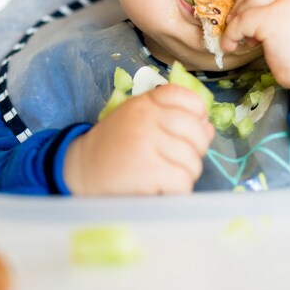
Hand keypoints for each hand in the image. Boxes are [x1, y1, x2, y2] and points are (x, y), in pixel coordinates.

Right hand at [63, 85, 214, 195]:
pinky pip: (182, 182)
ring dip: (184, 175)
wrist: (80, 169)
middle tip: (176, 161)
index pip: (188, 98)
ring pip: (193, 161)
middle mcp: (148, 118)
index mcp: (147, 102)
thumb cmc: (115, 145)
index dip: (197, 116)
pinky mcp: (148, 170)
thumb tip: (208, 127)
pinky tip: (161, 189)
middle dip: (195, 152)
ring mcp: (148, 143)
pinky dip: (176, 191)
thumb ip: (172, 117)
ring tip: (163, 176)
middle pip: (198, 133)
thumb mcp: (139, 119)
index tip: (187, 131)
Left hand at [221, 0, 289, 110]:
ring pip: (248, 3)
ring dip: (236, 20)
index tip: (243, 0)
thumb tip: (260, 13)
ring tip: (236, 37)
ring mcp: (283, 2)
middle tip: (234, 21)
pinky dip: (231, 33)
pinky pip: (241, 22)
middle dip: (242, 4)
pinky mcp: (269, 19)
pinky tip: (230, 45)